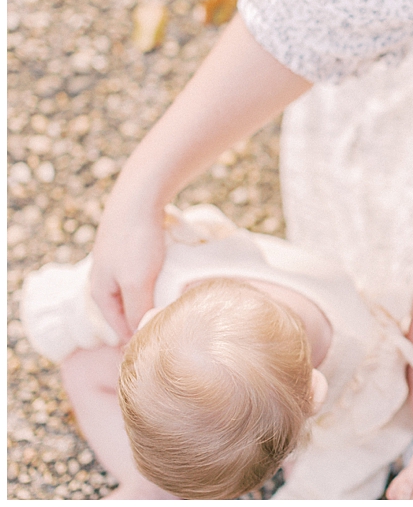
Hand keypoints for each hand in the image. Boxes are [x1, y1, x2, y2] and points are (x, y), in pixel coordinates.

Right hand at [89, 197, 164, 341]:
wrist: (139, 198)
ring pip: (136, 294)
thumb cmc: (136, 241)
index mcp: (101, 293)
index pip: (120, 329)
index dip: (139, 342)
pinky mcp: (131, 250)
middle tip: (171, 336)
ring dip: (152, 304)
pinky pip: (144, 277)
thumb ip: (137, 310)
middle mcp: (105, 280)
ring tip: (174, 314)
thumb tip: (140, 336)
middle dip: (145, 323)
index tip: (161, 353)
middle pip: (127, 312)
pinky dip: (156, 286)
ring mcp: (117, 264)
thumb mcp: (137, 282)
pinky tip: (172, 287)